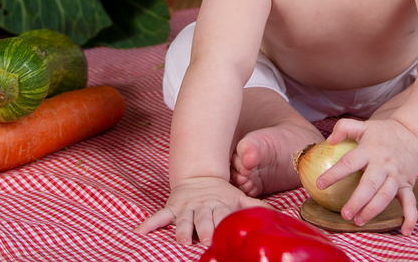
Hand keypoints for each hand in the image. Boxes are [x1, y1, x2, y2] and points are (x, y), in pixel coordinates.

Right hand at [135, 176, 264, 244]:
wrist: (199, 175)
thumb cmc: (222, 193)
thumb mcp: (239, 198)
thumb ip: (256, 208)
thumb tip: (278, 216)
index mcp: (220, 206)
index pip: (222, 217)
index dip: (224, 225)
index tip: (225, 236)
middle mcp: (202, 208)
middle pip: (203, 220)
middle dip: (204, 230)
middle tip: (205, 240)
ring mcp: (186, 208)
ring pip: (183, 220)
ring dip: (181, 229)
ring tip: (181, 239)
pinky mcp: (172, 207)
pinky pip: (159, 216)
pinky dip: (150, 224)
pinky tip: (140, 232)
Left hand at [318, 117, 417, 233]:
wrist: (414, 133)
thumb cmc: (383, 133)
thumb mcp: (364, 125)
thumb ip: (344, 128)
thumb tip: (329, 140)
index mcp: (370, 150)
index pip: (349, 162)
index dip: (334, 174)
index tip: (320, 184)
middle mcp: (383, 164)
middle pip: (369, 185)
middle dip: (357, 201)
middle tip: (344, 214)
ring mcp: (397, 176)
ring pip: (385, 196)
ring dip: (373, 210)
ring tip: (358, 221)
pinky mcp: (408, 184)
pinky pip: (410, 202)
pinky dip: (410, 217)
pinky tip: (405, 231)